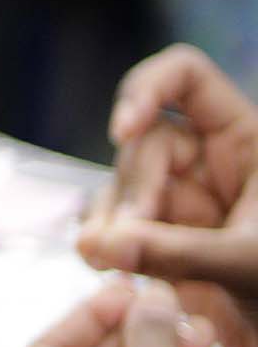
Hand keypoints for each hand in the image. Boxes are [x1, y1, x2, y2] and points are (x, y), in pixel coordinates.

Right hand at [78, 46, 257, 346]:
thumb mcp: (249, 263)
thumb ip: (180, 252)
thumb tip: (102, 244)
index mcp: (245, 140)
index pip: (185, 77)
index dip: (146, 89)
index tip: (121, 131)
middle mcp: (208, 160)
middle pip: (143, 145)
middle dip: (132, 191)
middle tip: (124, 241)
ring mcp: (180, 198)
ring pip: (121, 188)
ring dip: (112, 224)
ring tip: (112, 265)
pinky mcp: (158, 237)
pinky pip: (114, 227)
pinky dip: (106, 247)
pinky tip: (106, 269)